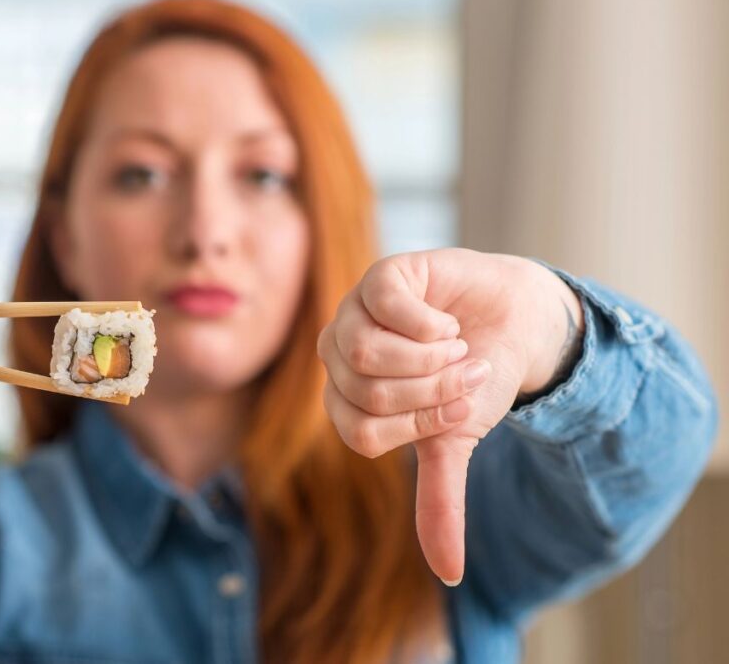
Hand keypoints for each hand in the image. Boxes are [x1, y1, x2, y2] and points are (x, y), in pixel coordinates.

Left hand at [318, 248, 583, 583]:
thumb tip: (448, 575)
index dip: (420, 426)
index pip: (363, 434)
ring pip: (368, 354)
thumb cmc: (475, 381)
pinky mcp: (381, 277)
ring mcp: (354, 312)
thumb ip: (439, 502)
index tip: (460, 412)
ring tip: (457, 349)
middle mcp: (339, 356)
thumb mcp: (455, 445)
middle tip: (466, 375)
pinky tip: (446, 323)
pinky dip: (428, 324)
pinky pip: (384, 305)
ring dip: (430, 360)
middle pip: (367, 393)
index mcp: (347, 400)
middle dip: (433, 392)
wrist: (514, 324)